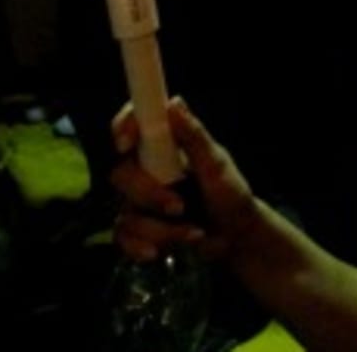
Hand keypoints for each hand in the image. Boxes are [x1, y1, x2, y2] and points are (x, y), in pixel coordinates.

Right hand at [111, 97, 260, 263]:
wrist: (235, 236)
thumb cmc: (230, 194)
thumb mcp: (217, 166)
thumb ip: (195, 137)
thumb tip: (174, 103)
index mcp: (165, 147)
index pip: (134, 125)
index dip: (123, 127)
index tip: (126, 143)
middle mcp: (146, 169)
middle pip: (122, 175)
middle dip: (150, 195)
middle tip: (180, 207)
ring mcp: (138, 200)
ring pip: (125, 212)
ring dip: (160, 229)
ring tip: (194, 233)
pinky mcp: (137, 227)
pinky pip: (123, 237)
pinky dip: (142, 247)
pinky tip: (159, 253)